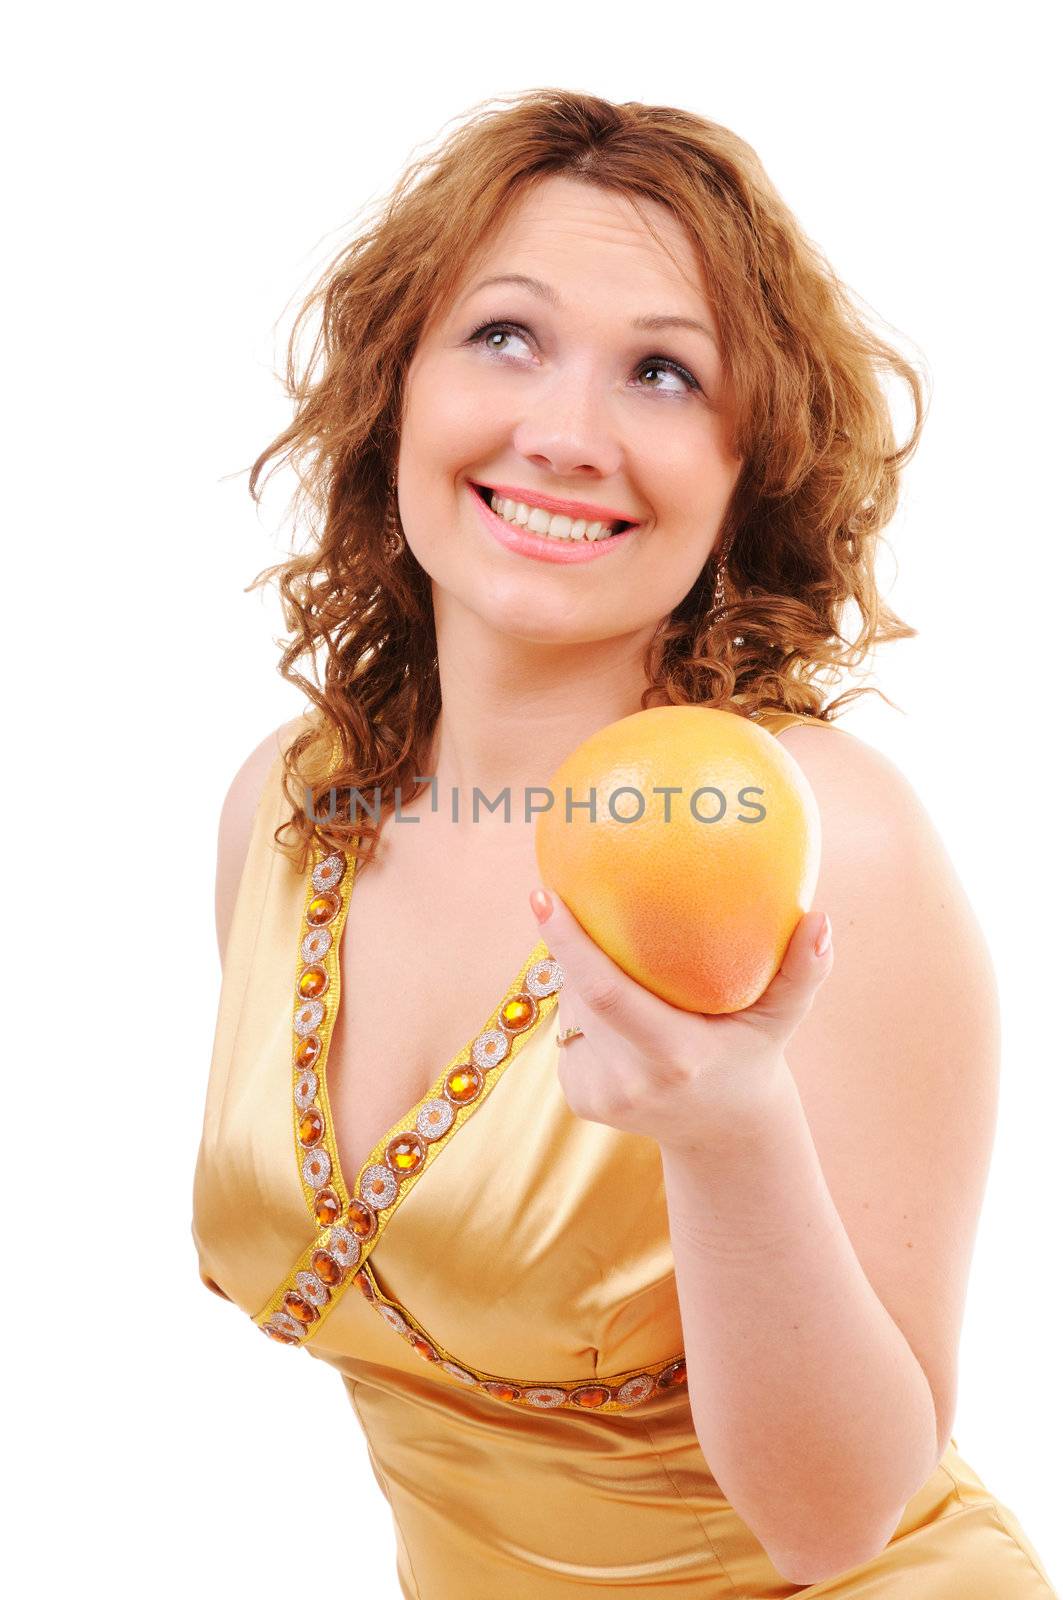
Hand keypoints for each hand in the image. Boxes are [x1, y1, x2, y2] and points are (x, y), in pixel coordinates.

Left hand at [529, 887, 833, 1153]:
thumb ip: (804, 972)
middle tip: (604, 924)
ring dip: (589, 987)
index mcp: (674, 1055)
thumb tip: (821, 919)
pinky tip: (625, 1028)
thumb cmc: (753, 1055)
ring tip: (641, 994)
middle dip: (584, 952)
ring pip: (571, 1011)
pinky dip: (588, 1018)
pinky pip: (570, 1035)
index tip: (542, 894)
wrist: (722, 1133)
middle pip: (582, 992)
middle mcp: (630, 1081)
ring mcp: (601, 1096)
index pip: (605, 991)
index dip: (569, 942)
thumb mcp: (782, 1018)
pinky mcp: (581, 1100)